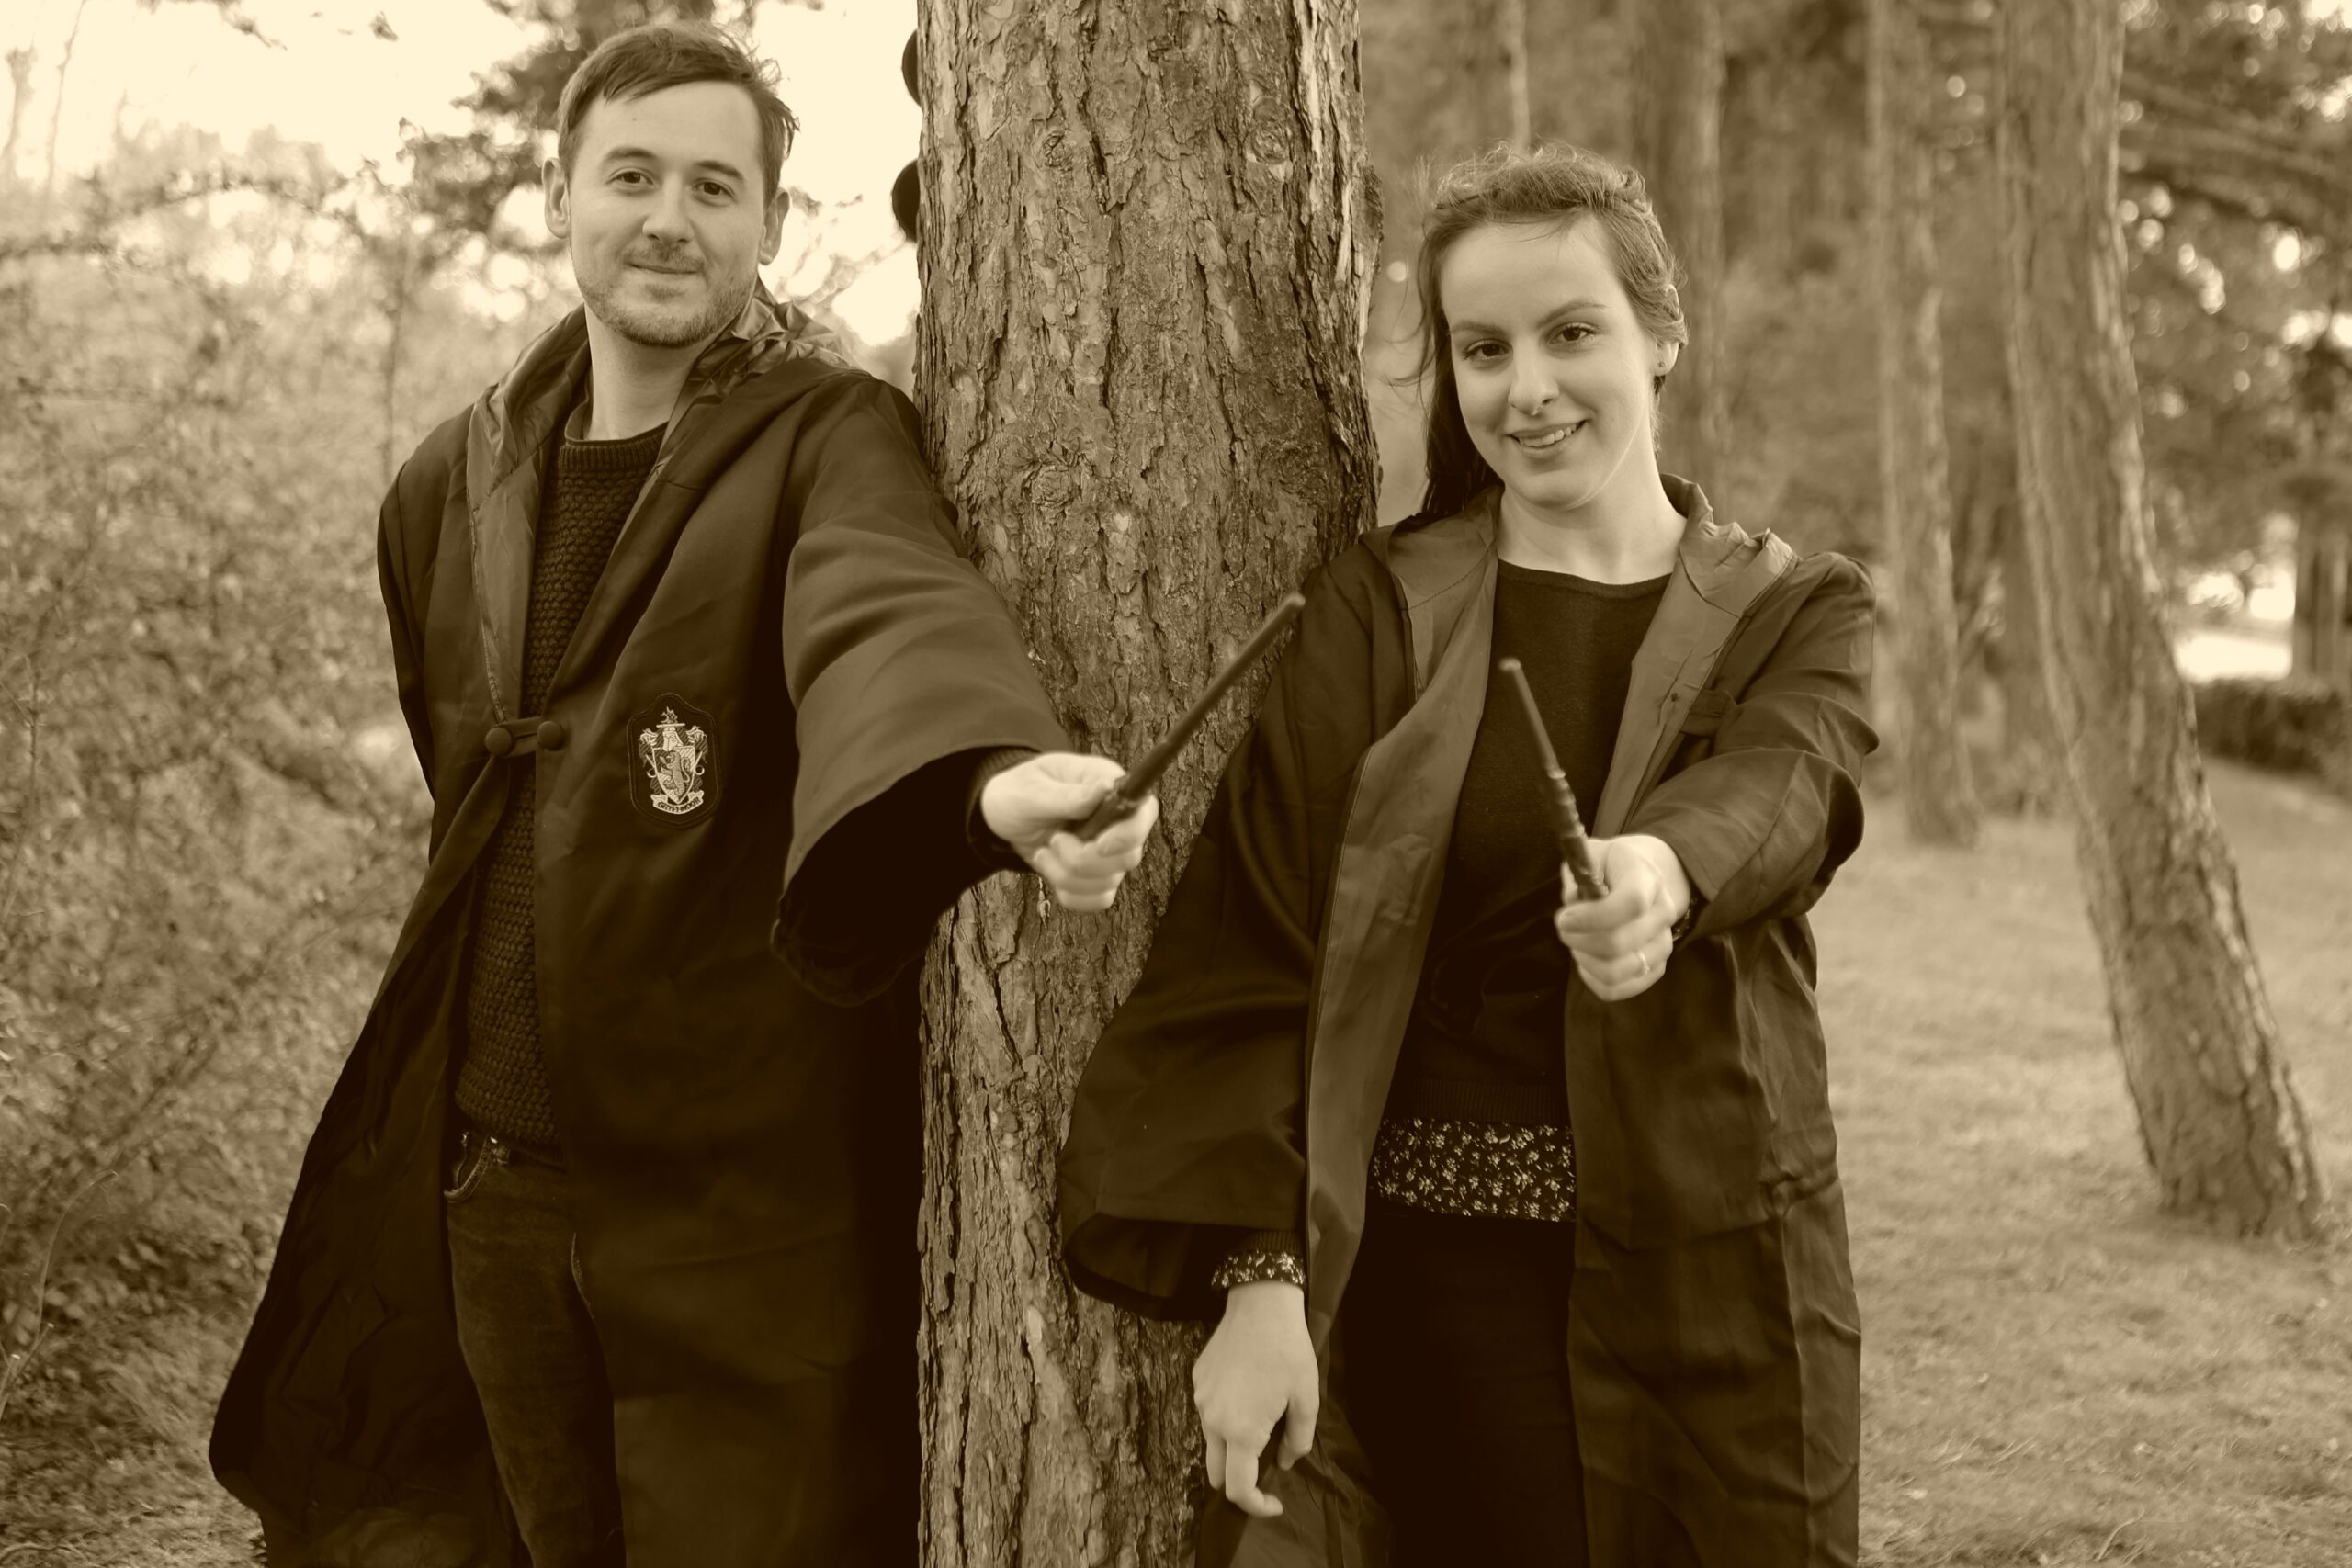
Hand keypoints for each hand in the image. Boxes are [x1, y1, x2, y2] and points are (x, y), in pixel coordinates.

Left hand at [979, 752, 1158, 911]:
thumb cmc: (1018, 792)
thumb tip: (1104, 788)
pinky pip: (1099, 899)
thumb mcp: (1032, 790)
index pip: (1144, 813)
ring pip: (1110, 881)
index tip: (1100, 845)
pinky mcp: (1096, 875)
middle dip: (1083, 859)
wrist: (1001, 816)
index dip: (1129, 835)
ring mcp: (1109, 851)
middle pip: (1128, 856)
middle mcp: (1117, 820)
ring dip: (1067, 875)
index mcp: (1108, 786)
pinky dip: (1072, 894)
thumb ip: (1067, 795)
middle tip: (1054, 840)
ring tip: (1044, 852)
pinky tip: (1051, 871)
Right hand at [1193, 1280, 1317, 1517]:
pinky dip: (1225, 1418)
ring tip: (1259, 1423)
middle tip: (1265, 1466)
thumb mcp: (1306, 1399)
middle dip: (1240, 1480)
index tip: (1274, 1502)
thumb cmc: (1289, 1352)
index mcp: (1241, 1431)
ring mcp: (1201, 1399)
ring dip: (1232, 1447)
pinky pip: (1208, 1412)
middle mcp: (1213, 1420)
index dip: (1256, 1506)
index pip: (1238, 1489)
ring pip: (1211, 1442)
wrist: (1260, 1304)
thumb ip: (1297, 1440)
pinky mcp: (1197, 1380)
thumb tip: (1282, 1463)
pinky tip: (1246, 1394)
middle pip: (1217, 1473)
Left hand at [1552, 833, 1691, 1001]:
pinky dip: (1592, 979)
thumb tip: (1574, 900)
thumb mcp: (1593, 854)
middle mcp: (1663, 913)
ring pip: (1617, 972)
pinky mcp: (1655, 968)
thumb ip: (1580, 872)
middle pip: (1618, 943)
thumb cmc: (1611, 867)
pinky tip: (1586, 960)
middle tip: (1564, 927)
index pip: (1630, 903)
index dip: (1592, 917)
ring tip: (1577, 942)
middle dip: (1577, 939)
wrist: (1644, 879)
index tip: (1564, 918)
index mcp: (1648, 878)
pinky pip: (1617, 989)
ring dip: (1584, 960)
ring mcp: (1663, 944)